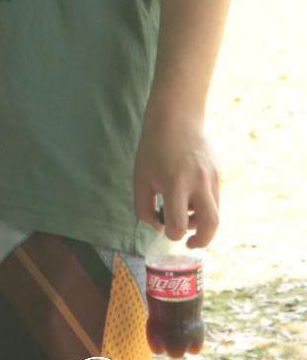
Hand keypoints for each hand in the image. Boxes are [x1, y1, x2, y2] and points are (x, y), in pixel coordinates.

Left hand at [134, 113, 220, 248]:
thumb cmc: (153, 148)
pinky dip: (204, 206)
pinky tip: (189, 196)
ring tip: (184, 213)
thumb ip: (145, 208)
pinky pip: (215, 199)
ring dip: (202, 223)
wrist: (176, 117)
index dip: (171, 233)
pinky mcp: (218, 173)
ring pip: (216, 213)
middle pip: (212, 225)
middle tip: (189, 242)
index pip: (179, 225)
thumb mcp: (140, 177)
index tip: (165, 228)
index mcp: (176, 183)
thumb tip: (160, 228)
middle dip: (202, 241)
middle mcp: (199, 181)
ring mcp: (212, 177)